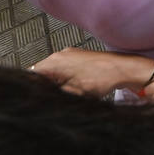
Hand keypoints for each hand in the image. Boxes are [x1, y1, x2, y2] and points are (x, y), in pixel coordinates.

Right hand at [33, 47, 153, 96]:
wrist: (122, 68)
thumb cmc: (100, 79)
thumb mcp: (73, 93)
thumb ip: (54, 94)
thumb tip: (42, 99)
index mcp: (54, 62)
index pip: (31, 75)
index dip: (31, 89)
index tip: (32, 100)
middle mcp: (59, 55)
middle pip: (41, 73)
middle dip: (43, 88)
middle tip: (49, 100)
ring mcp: (69, 54)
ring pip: (52, 72)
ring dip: (54, 84)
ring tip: (64, 95)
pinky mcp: (78, 57)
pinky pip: (63, 68)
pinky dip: (63, 79)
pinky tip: (72, 88)